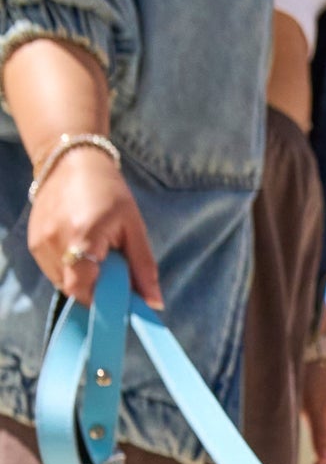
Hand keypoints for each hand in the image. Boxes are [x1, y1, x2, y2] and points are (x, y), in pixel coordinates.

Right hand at [5, 37, 162, 306]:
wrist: (71, 160)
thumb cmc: (108, 191)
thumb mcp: (133, 227)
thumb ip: (143, 267)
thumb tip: (154, 303)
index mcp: (82, 237)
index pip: (85, 291)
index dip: (103, 302)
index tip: (119, 300)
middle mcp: (55, 242)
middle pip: (74, 290)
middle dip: (95, 291)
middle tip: (110, 273)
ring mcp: (39, 242)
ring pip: (62, 282)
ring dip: (81, 279)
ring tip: (95, 255)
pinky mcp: (33, 241)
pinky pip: (52, 270)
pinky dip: (68, 270)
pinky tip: (80, 250)